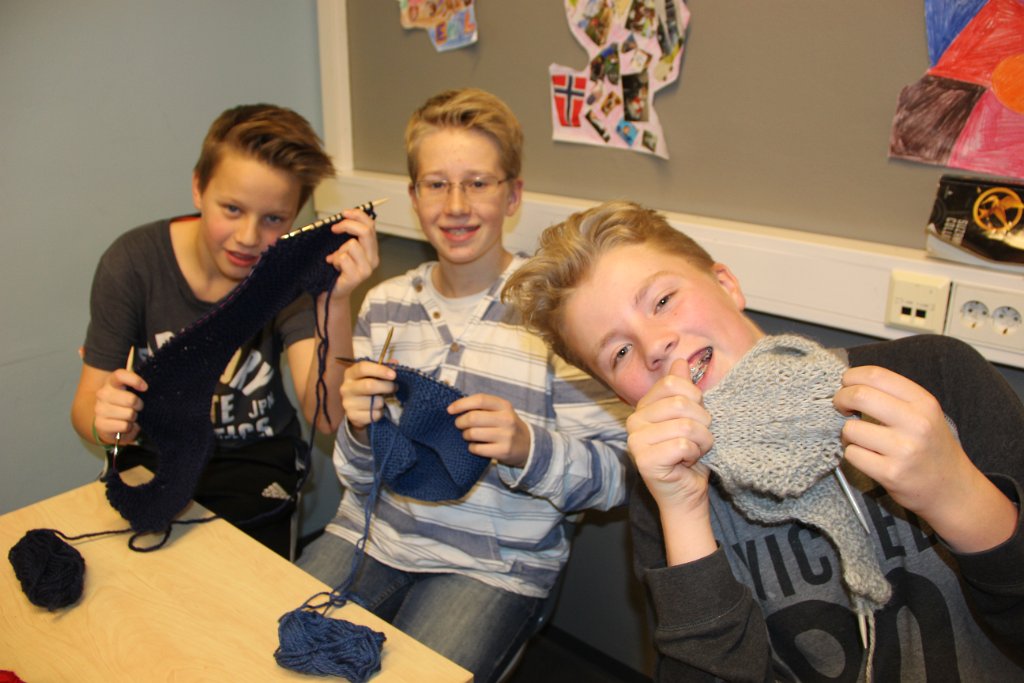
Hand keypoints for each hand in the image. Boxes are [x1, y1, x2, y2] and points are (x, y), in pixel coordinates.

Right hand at [94, 369, 146, 444]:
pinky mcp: (100, 424)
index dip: (135, 380)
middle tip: (137, 407)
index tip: (145, 388)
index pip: (120, 375)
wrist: (110, 423)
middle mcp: (102, 393)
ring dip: (133, 417)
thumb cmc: (126, 403)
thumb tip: (146, 387)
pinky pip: (124, 426)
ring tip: (129, 416)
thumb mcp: (132, 391)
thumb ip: (138, 386)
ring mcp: (99, 408)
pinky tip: (124, 424)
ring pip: (129, 414)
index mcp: (111, 382)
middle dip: (139, 405)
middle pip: (131, 399)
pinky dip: (129, 427)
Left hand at [324, 207, 378, 298]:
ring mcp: (366, 268)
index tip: (344, 213)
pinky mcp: (357, 277)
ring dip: (339, 250)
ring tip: (336, 259)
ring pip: (352, 245)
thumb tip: (345, 216)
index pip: (371, 225)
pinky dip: (335, 260)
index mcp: (372, 249)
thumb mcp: (345, 248)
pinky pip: (343, 258)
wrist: (333, 291)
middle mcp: (373, 258)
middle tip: (334, 228)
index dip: (357, 215)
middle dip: (347, 225)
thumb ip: (350, 235)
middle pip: (365, 231)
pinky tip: (335, 267)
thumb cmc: (338, 269)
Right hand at [340, 360, 395, 431]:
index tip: (394, 375)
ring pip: (374, 402)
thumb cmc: (366, 387)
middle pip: (369, 385)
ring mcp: (348, 403)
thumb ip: (383, 368)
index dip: (380, 370)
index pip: (363, 368)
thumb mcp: (373, 376)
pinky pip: (374, 415)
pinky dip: (380, 413)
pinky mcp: (352, 416)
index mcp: (350, 374)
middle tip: (395, 387)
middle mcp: (346, 387)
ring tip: (382, 400)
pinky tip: (376, 410)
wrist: (356, 409)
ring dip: (383, 401)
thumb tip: (395, 362)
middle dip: (386, 386)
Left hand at [448, 393, 530, 466]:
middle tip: (459, 425)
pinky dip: (471, 447)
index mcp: (504, 405)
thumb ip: (482, 406)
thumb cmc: (506, 425)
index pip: (479, 399)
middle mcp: (507, 419)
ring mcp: (506, 436)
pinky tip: (475, 446)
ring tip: (467, 435)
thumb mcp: (500, 411)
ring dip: (465, 435)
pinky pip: (477, 449)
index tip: (450, 410)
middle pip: (473, 418)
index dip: (461, 404)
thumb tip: (455, 407)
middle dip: (460, 422)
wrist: (528, 445)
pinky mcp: (503, 451)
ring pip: (473, 434)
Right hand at [627, 358, 713, 514]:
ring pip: (685, 426)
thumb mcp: (689, 417)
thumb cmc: (689, 455)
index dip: (695, 400)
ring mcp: (636, 441)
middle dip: (702, 423)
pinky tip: (686, 463)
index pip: (673, 384)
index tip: (695, 418)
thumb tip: (680, 361)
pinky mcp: (644, 461)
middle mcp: (633, 421)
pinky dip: (694, 455)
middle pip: (681, 404)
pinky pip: (683, 446)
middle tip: (697, 439)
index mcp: (643, 407)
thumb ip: (682, 390)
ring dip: (701, 441)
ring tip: (694, 452)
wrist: (686, 493)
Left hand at [834, 365, 1015, 550]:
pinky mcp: (891, 473)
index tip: (846, 385)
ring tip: (862, 439)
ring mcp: (904, 450)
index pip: (876, 375)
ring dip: (848, 433)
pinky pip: (852, 454)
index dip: (852, 377)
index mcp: (924, 403)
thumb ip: (894, 396)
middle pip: (859, 396)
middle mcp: (917, 423)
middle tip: (841, 407)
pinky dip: (853, 454)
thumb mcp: (925, 414)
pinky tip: (868, 457)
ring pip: (850, 429)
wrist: (953, 490)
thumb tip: (850, 382)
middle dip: (841, 399)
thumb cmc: (931, 448)